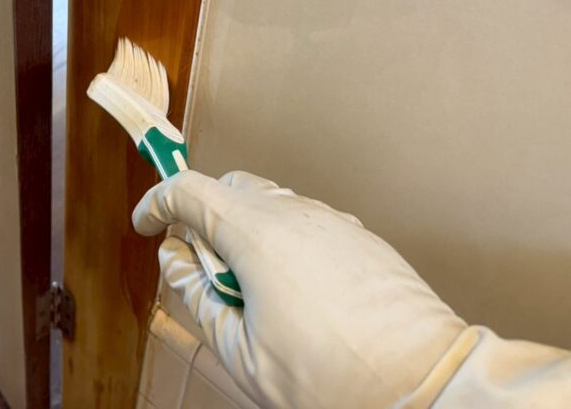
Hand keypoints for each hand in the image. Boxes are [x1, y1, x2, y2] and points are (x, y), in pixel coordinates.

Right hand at [133, 170, 466, 408]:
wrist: (423, 383)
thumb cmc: (331, 378)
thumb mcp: (241, 351)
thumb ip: (197, 297)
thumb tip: (177, 260)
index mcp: (255, 235)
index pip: (188, 190)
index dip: (158, 203)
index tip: (146, 224)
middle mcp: (294, 213)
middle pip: (230, 188)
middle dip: (205, 218)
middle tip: (204, 270)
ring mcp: (331, 221)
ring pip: (270, 204)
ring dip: (247, 232)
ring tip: (256, 294)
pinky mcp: (359, 236)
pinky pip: (306, 223)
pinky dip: (285, 242)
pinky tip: (296, 293)